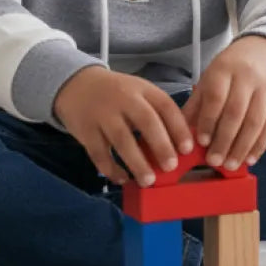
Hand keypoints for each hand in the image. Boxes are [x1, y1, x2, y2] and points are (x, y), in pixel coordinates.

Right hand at [53, 66, 193, 186]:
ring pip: (122, 140)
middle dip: (160, 145)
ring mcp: (103, 115)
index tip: (188, 149)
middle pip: (145, 121)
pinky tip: (122, 179)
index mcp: (142, 89)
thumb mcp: (139, 92)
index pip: (165, 106)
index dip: (178, 128)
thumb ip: (157, 112)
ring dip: (137, 162)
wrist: (77, 84)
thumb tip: (181, 145)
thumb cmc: (117, 93)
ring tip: (148, 180)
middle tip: (171, 167)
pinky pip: (99, 153)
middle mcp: (124, 99)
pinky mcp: (86, 131)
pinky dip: (111, 169)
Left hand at [181, 36, 265, 170]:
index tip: (201, 142)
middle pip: (236, 112)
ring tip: (230, 165)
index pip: (216, 97)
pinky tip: (250, 159)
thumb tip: (181, 133)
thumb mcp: (210, 78)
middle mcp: (247, 76)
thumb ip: (197, 104)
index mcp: (224, 68)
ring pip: (255, 121)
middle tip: (214, 161)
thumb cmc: (231, 70)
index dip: (208, 121)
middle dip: (224, 140)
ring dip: (242, 147)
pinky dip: (260, 145)